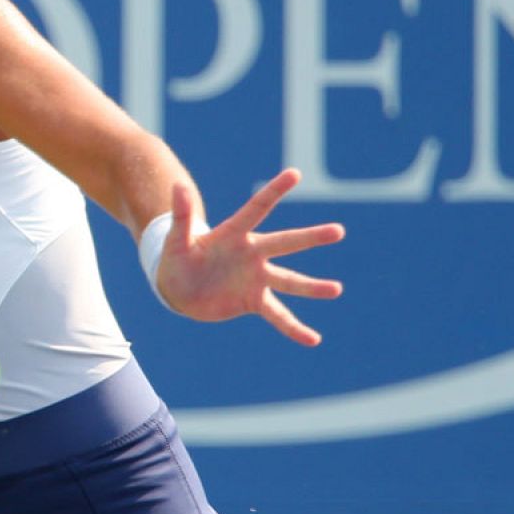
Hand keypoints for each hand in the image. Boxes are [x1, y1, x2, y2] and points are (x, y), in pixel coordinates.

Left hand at [154, 168, 344, 345]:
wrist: (179, 289)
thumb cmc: (177, 258)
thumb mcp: (175, 240)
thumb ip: (181, 216)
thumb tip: (178, 185)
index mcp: (234, 233)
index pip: (258, 208)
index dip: (275, 191)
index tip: (295, 173)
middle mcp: (252, 253)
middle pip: (285, 243)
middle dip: (311, 238)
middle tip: (338, 231)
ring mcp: (256, 277)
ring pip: (289, 281)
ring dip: (312, 287)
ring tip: (336, 289)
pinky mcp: (254, 300)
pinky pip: (278, 315)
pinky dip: (294, 328)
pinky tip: (313, 339)